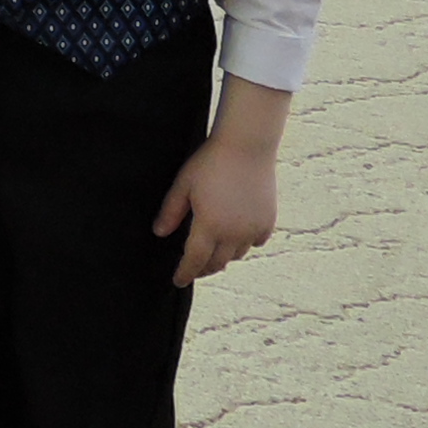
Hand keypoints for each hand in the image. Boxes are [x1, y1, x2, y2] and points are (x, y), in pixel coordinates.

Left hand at [154, 135, 278, 284]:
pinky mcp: (267, 220)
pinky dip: (244, 244)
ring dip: (223, 256)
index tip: (178, 281)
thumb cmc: (210, 162)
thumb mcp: (183, 185)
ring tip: (214, 253)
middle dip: (203, 268)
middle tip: (194, 269)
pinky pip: (255, 242)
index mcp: (209, 226)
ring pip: (236, 254)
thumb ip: (171, 211)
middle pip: (217, 263)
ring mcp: (253, 228)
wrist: (246, 146)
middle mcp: (233, 233)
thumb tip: (160, 233)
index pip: (194, 260)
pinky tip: (237, 238)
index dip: (185, 273)